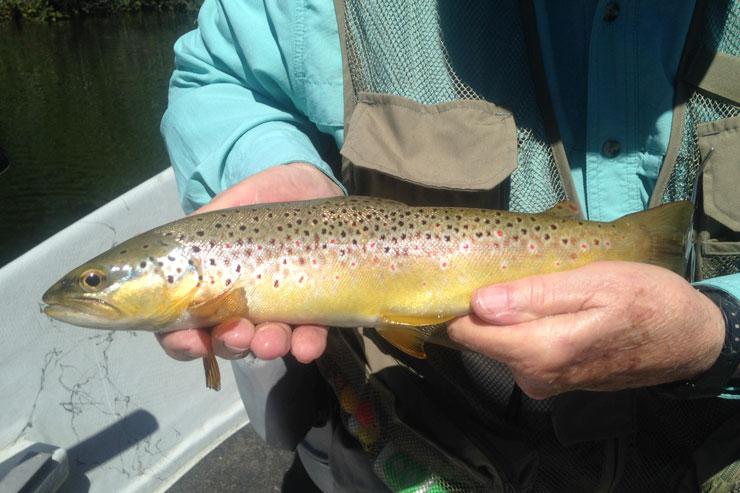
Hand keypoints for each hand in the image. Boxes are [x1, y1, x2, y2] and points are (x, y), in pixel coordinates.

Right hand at [157, 162, 341, 363]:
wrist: (312, 184)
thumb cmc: (262, 197)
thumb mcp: (227, 206)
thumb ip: (199, 228)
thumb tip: (166, 249)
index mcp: (213, 287)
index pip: (188, 328)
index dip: (184, 343)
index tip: (192, 342)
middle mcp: (243, 306)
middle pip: (227, 342)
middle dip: (230, 345)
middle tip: (236, 334)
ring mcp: (279, 310)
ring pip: (268, 343)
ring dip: (266, 347)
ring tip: (271, 341)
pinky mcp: (314, 309)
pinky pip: (310, 336)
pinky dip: (307, 345)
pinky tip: (307, 344)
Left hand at [447, 261, 725, 398]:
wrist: (688, 339)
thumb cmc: (647, 301)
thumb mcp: (595, 283)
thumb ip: (535, 296)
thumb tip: (479, 303)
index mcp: (541, 351)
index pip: (468, 332)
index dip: (461, 302)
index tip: (468, 275)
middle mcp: (535, 376)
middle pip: (481, 338)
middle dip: (487, 305)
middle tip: (512, 271)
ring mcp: (544, 382)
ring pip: (501, 342)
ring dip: (509, 314)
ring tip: (539, 284)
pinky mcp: (553, 381)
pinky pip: (520, 350)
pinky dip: (525, 327)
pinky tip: (550, 305)